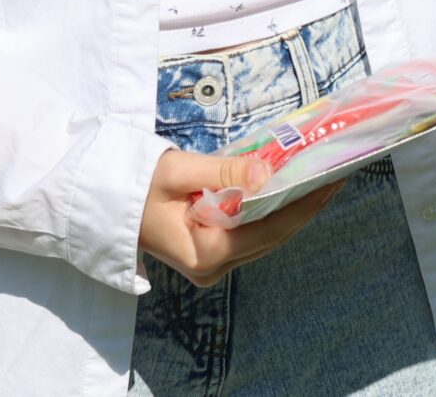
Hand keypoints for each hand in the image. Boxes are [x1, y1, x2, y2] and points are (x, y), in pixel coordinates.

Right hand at [139, 148, 344, 287]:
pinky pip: (253, 232)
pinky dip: (274, 210)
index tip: (332, 176)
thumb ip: (224, 172)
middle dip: (307, 203)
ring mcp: (213, 265)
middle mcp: (214, 266)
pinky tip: (291, 188)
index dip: (305, 202)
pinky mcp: (212, 254)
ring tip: (322, 175)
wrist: (99, 205)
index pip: (270, 227)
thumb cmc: (132, 186)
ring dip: (295, 207)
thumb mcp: (176, 171)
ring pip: (267, 235)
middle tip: (336, 169)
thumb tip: (267, 175)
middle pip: (274, 233)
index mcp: (206, 252)